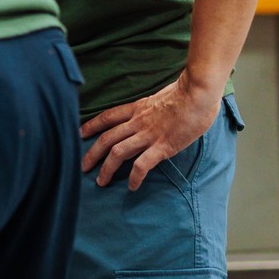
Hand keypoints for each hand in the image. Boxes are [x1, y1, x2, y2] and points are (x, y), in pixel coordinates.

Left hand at [80, 72, 222, 190]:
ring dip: (106, 168)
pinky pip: (142, 164)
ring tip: (101, 181)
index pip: (107, 117)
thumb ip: (154, 106)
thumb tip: (155, 110)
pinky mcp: (163, 146)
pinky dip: (134, 177)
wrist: (198, 93)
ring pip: (118, 152)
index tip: (80, 134)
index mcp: (137, 108)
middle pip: (106, 138)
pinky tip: (132, 186)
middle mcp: (138, 122)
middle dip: (92, 154)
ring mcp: (149, 134)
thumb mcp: (162, 95)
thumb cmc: (187, 92)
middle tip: (83, 166)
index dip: (92, 125)